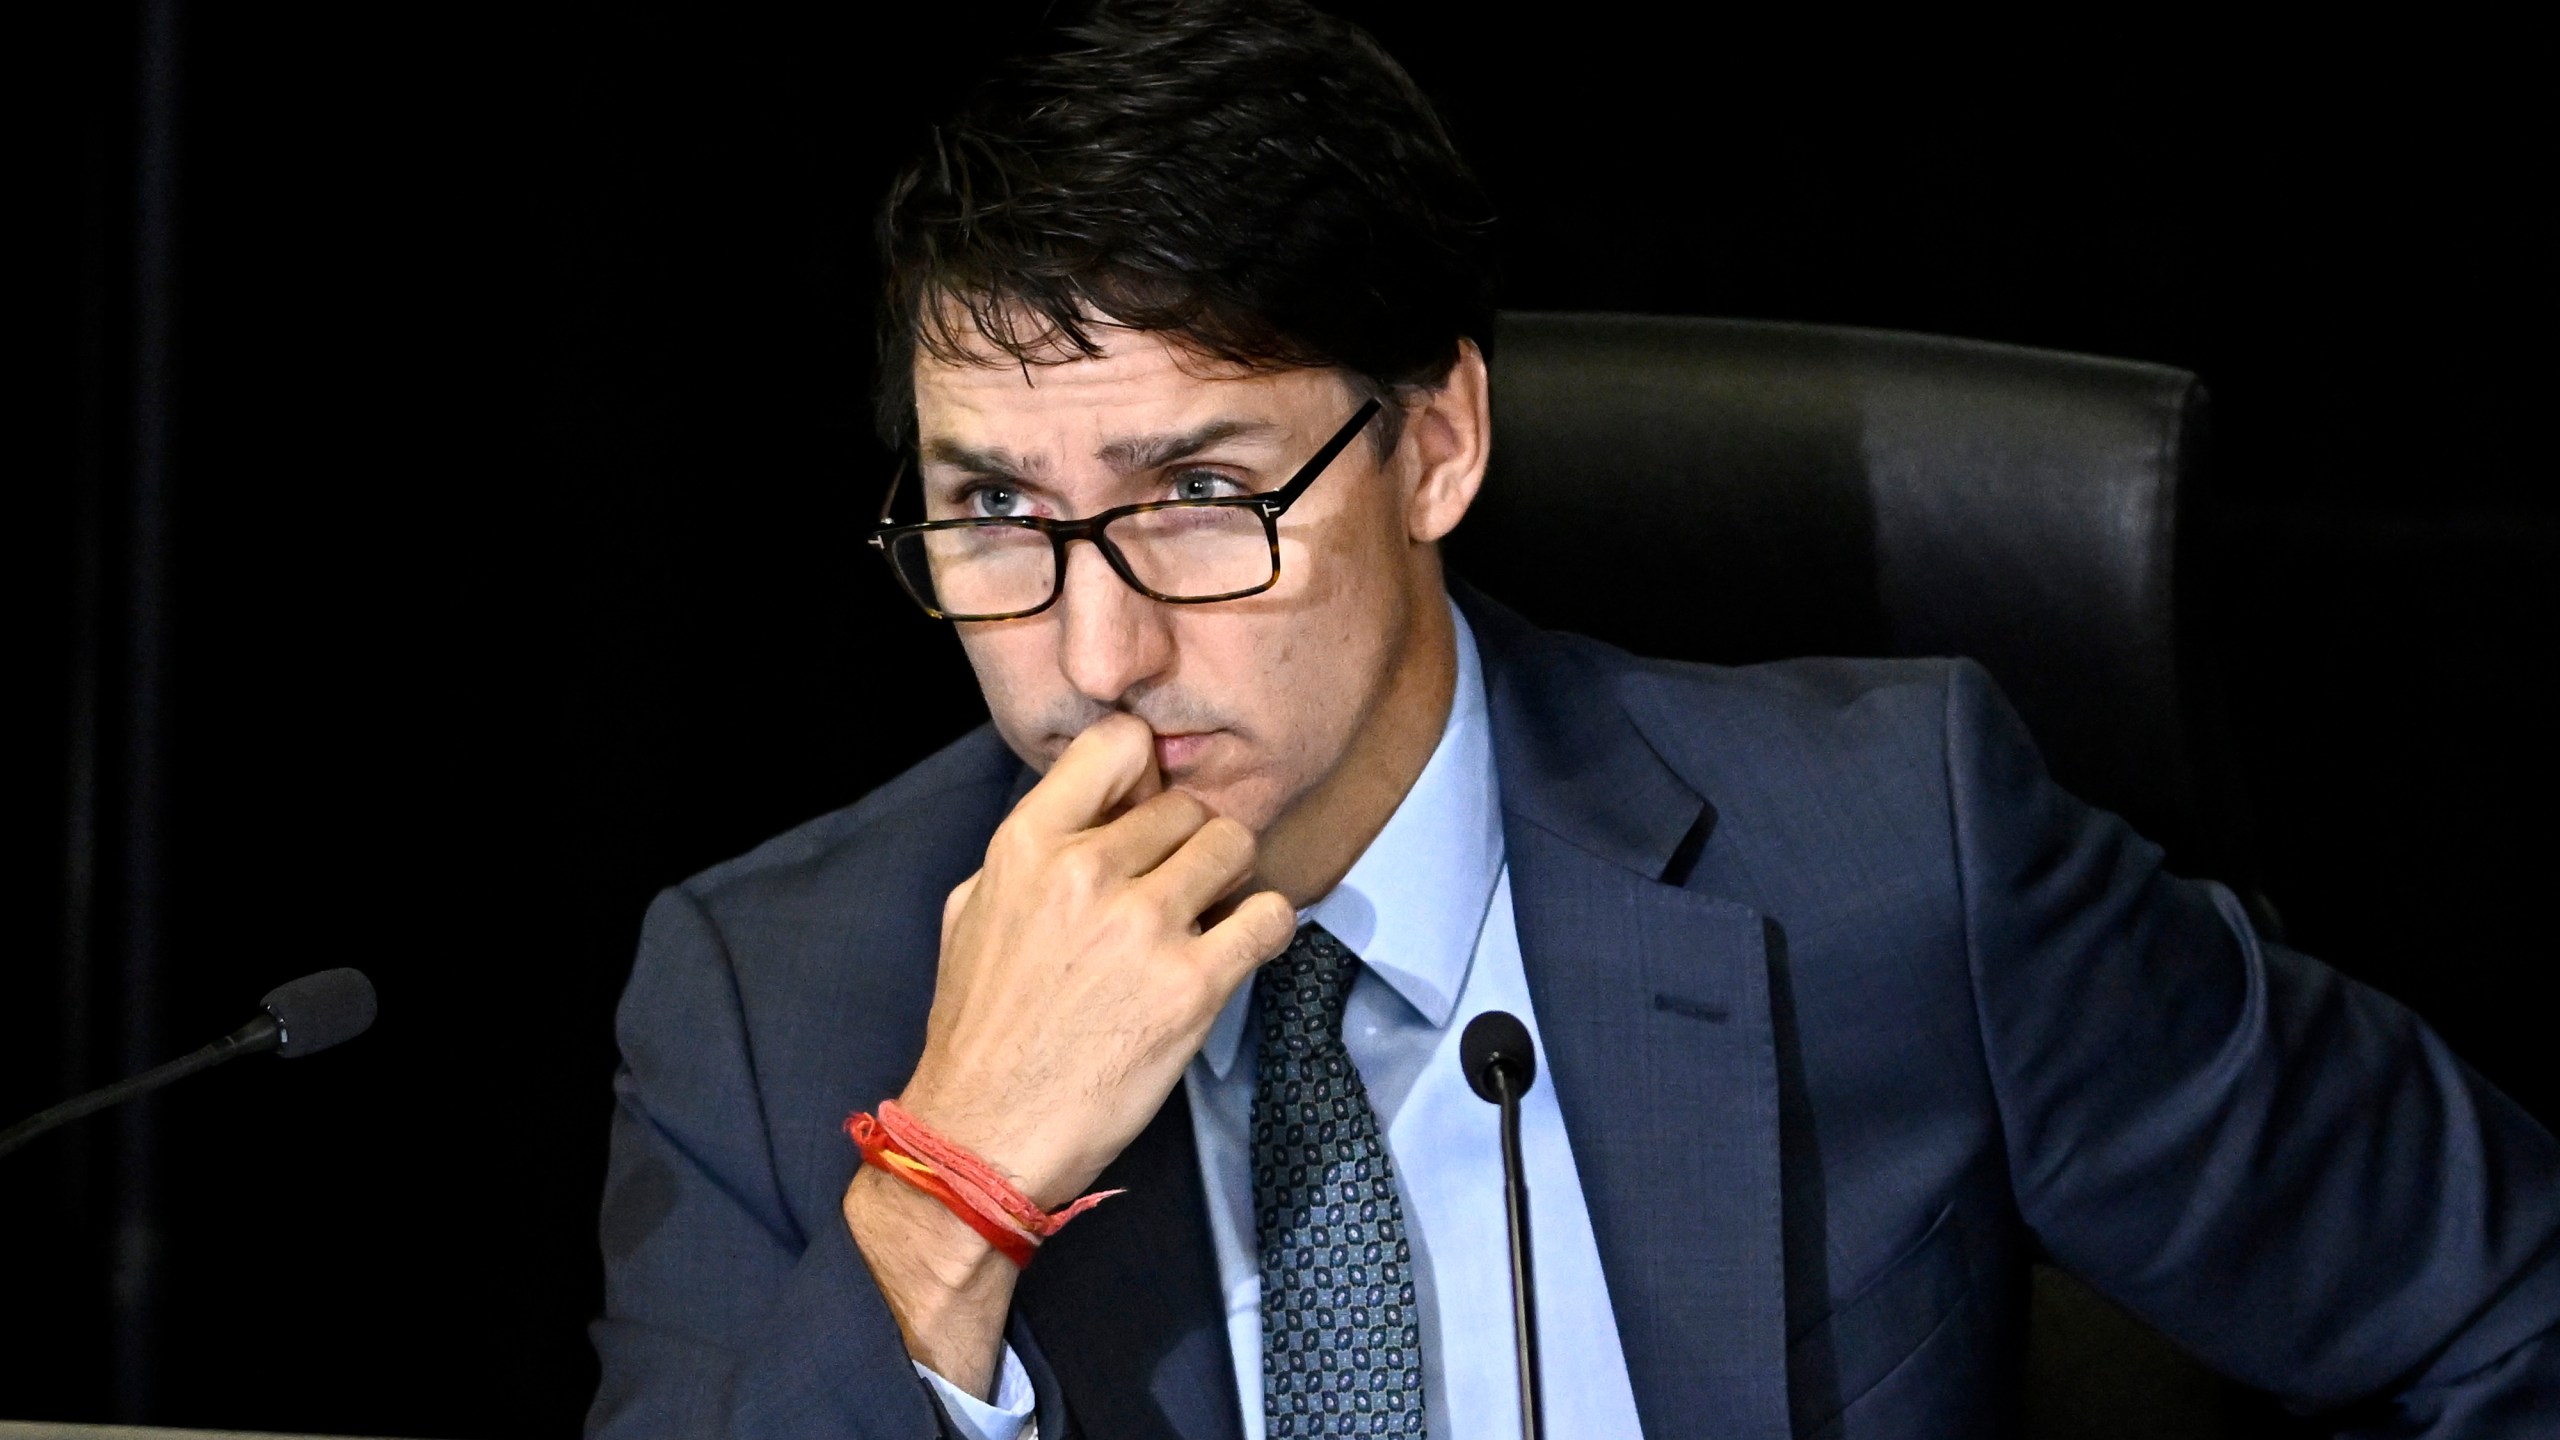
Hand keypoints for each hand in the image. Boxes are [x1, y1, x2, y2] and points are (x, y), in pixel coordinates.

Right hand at [906, 711, 1295, 1202]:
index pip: (1117, 743)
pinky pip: (1269, 916)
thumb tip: (1089, 814)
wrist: (985, 1136)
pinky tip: (1240, 946)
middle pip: (1186, 806)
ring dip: (1229, 877)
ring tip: (1207, 916)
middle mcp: (1087, 872)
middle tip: (1176, 888)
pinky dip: (1267, 926)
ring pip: (1233, 846)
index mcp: (1027, 845)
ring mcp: (1144, 926)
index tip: (1145, 805)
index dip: (1144, 770)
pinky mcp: (1193, 985)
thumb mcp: (974, 911)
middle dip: (1188, 842)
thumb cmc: (979, 1029)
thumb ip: (1030, 852)